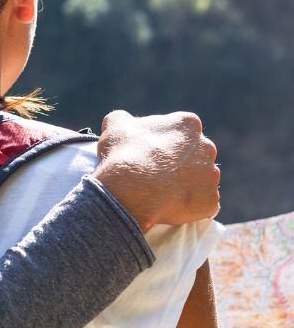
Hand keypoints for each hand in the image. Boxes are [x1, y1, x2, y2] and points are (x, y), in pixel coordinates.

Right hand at [94, 110, 219, 230]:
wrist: (132, 189)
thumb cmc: (124, 154)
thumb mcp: (115, 126)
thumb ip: (124, 119)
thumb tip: (123, 122)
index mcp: (188, 124)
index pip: (181, 131)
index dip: (164, 143)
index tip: (150, 154)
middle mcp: (207, 147)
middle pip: (195, 155)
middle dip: (180, 164)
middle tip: (156, 175)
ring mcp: (211, 175)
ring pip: (201, 180)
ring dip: (186, 186)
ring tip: (162, 194)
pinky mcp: (211, 201)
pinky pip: (203, 205)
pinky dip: (190, 207)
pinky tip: (171, 208)